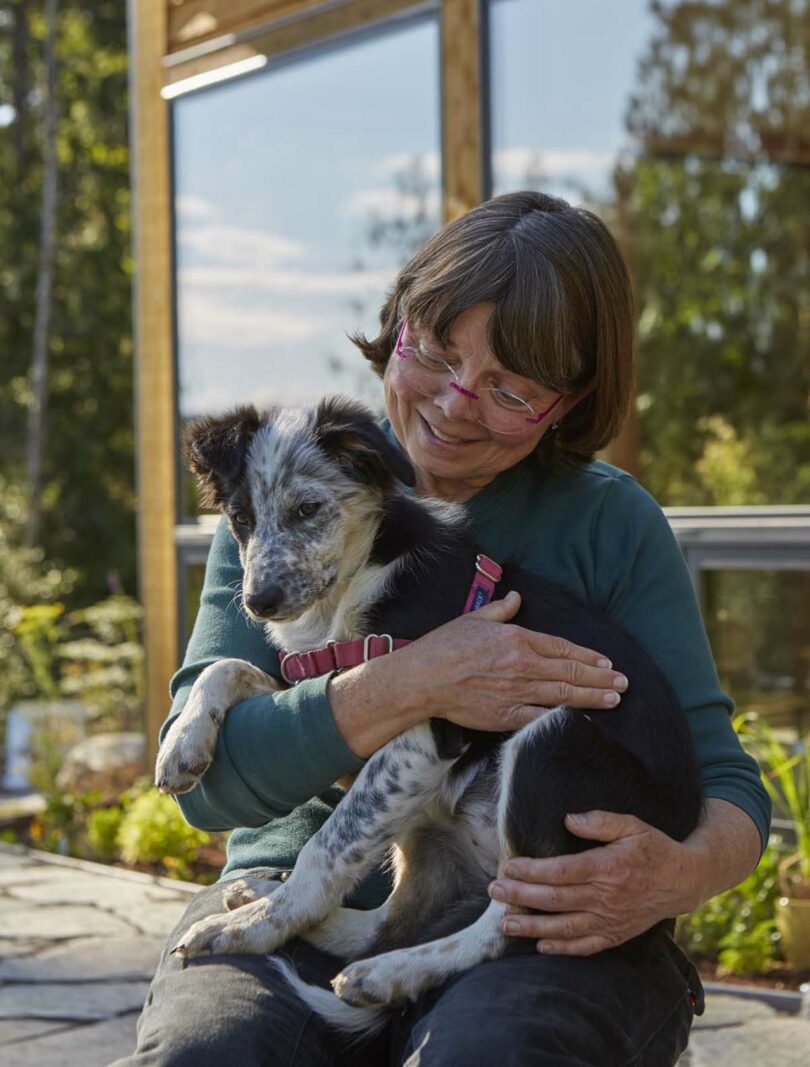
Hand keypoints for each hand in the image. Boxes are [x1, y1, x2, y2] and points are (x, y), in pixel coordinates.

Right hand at [398, 591, 627, 732]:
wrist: (423, 679)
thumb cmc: (445, 646)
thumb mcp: (474, 618)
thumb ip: (500, 610)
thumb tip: (515, 598)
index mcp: (517, 638)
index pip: (562, 648)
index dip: (588, 656)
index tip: (606, 663)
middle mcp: (522, 664)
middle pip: (570, 671)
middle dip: (601, 678)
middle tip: (623, 683)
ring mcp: (517, 691)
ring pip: (564, 694)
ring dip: (593, 697)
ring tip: (613, 699)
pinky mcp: (507, 714)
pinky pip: (542, 717)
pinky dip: (564, 717)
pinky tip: (582, 719)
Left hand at [488, 810, 702, 954]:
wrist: (684, 880)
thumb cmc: (654, 848)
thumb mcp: (632, 825)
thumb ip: (600, 821)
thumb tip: (568, 819)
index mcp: (606, 867)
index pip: (560, 871)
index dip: (531, 871)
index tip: (508, 867)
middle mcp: (605, 896)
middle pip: (555, 898)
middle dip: (521, 895)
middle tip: (495, 891)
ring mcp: (610, 919)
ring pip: (564, 926)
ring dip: (532, 927)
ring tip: (506, 924)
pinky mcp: (615, 934)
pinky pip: (585, 945)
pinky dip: (562, 948)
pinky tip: (540, 946)